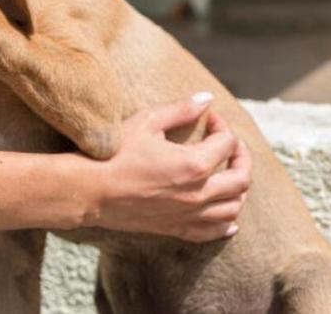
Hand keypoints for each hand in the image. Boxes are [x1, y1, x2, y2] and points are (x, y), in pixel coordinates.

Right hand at [84, 92, 252, 241]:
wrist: (89, 190)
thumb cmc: (114, 154)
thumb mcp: (146, 122)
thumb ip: (180, 109)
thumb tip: (207, 98)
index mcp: (194, 165)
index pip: (226, 143)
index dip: (222, 126)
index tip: (210, 119)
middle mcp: (199, 194)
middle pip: (241, 179)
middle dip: (241, 157)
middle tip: (230, 144)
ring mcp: (189, 215)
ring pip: (233, 208)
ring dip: (238, 190)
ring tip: (228, 175)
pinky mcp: (176, 228)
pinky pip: (214, 232)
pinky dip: (227, 223)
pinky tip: (228, 216)